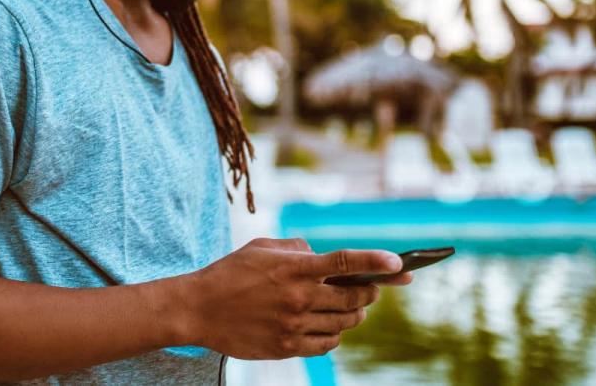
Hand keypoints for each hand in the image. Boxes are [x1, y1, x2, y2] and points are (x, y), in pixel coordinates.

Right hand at [183, 238, 402, 359]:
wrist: (197, 309)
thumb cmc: (229, 273)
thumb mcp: (260, 248)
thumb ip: (296, 248)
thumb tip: (322, 257)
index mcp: (293, 267)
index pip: (345, 262)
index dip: (376, 261)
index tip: (398, 263)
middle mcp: (298, 297)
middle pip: (354, 297)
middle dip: (370, 292)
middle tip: (372, 288)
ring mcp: (294, 325)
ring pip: (345, 323)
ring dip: (354, 315)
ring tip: (351, 308)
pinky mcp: (287, 346)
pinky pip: (327, 344)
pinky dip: (336, 335)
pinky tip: (329, 327)